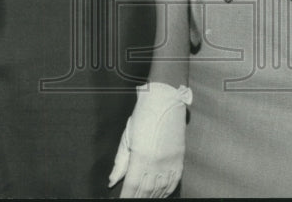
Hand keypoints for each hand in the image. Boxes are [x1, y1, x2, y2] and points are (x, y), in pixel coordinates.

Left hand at [108, 82, 191, 197]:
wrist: (166, 99)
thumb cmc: (144, 115)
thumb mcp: (127, 137)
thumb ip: (120, 162)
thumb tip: (112, 181)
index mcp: (141, 156)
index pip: (131, 186)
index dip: (126, 197)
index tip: (120, 201)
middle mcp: (157, 162)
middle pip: (146, 190)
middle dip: (138, 199)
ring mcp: (170, 161)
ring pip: (160, 188)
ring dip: (152, 197)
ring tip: (145, 200)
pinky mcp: (179, 157)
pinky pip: (174, 180)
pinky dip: (167, 190)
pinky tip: (161, 194)